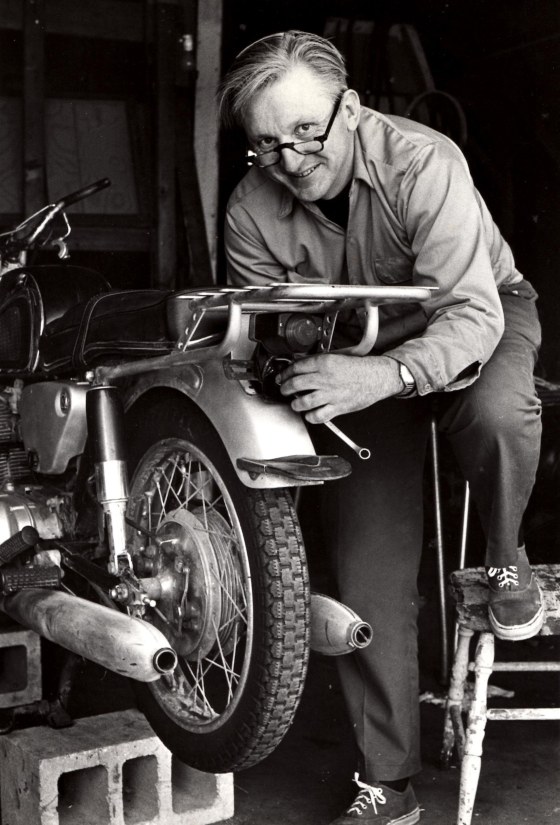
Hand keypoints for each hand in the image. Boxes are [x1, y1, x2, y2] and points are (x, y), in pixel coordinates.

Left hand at [278, 354, 402, 422]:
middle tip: (284, 390)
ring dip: (295, 404)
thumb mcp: (337, 357)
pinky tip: (310, 414)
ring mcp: (331, 394)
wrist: (377, 377)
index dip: (286, 373)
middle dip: (285, 388)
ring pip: (303, 402)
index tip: (282, 377)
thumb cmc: (359, 368)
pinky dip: (310, 417)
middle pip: (296, 384)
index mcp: (325, 363)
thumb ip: (318, 362)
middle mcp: (325, 378)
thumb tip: (301, 365)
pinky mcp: (338, 407)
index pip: (297, 368)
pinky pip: (318, 416)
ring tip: (295, 403)